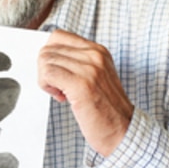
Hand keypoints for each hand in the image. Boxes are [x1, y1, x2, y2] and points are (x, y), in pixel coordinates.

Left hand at [38, 29, 133, 156]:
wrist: (123, 131)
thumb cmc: (106, 109)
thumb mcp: (96, 77)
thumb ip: (77, 63)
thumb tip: (48, 57)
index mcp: (98, 51)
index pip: (58, 37)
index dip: (50, 56)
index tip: (58, 73)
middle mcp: (95, 55)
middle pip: (48, 48)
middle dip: (45, 69)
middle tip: (58, 87)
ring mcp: (89, 68)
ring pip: (45, 60)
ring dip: (46, 79)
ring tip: (62, 93)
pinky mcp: (81, 84)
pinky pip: (48, 73)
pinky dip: (47, 86)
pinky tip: (61, 97)